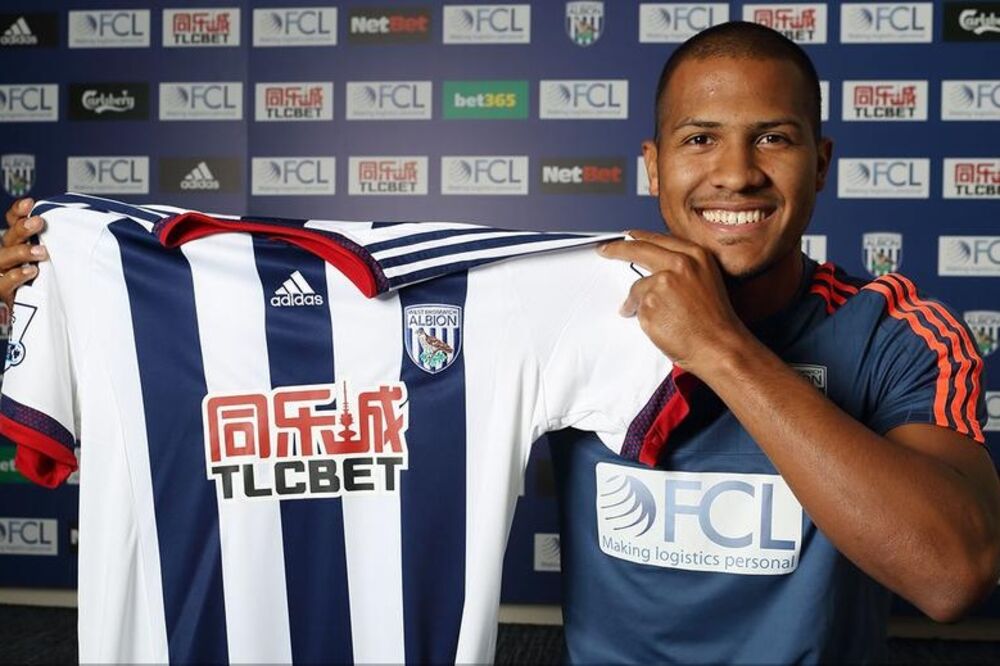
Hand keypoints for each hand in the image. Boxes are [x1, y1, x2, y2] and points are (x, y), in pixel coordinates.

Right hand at [2, 198, 47, 307]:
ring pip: (2, 258)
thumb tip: (90, 234)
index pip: (12, 224)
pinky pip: (3, 283)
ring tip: (41, 251)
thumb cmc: (42, 286)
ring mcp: (1, 274)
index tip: (30, 203)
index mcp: (17, 246)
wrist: (28, 318)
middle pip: (8, 238)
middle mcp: (6, 257)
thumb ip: (58, 250)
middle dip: (22, 229)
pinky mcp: (2, 294)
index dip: (18, 212)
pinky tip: (30, 271)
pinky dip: (16, 276)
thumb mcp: (51, 264)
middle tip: (39, 222)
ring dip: (21, 252)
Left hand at [598, 230, 750, 372]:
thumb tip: (656, 265)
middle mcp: (679, 263)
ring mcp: (662, 282)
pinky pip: (636, 308)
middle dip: (617, 248)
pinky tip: (660, 325)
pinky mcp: (649, 303)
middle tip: (604, 250)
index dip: (639, 237)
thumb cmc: (715, 320)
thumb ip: (682, 267)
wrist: (718, 346)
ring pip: (638, 287)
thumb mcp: (706, 280)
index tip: (626, 237)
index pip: (658, 239)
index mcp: (695, 255)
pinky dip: (641, 317)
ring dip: (638, 301)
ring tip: (659, 317)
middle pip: (638, 249)